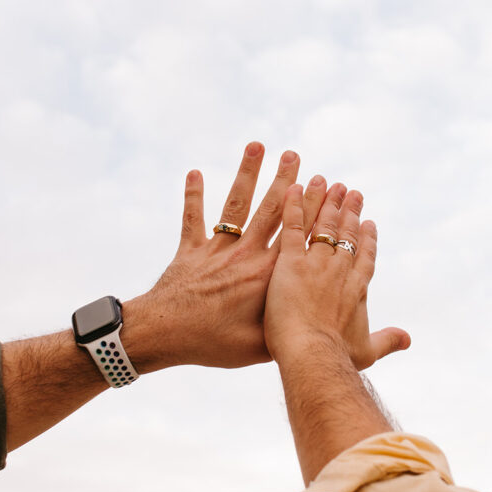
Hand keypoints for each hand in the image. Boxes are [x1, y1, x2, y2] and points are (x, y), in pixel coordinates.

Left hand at [122, 143, 330, 370]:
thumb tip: (314, 320)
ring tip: (256, 145)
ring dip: (246, 173)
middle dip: (285, 180)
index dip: (312, 206)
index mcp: (267, 273)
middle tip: (295, 154)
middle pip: (270, 210)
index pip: (296, 232)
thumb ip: (287, 326)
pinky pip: (193, 218)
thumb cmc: (215, 345)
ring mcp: (216, 249)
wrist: (165, 334)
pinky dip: (192, 195)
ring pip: (235, 204)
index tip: (325, 183)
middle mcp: (244, 254)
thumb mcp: (261, 345)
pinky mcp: (190, 251)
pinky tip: (194, 171)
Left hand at [264, 183, 410, 369]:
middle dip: (348, 211)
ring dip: (325, 201)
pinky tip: (293, 187)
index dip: (367, 238)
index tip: (369, 221)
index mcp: (358, 288)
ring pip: (323, 225)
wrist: (314, 356)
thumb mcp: (367, 351)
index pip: (365, 256)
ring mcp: (316, 264)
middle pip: (346, 234)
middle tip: (350, 191)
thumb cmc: (339, 358)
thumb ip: (388, 341)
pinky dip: (293, 206)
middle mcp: (340, 270)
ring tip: (326, 181)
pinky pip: (292, 228)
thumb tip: (408, 339)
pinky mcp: (291, 263)